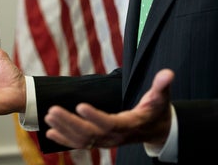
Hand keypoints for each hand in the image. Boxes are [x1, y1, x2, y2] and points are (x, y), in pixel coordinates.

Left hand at [44, 69, 174, 149]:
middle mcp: (115, 136)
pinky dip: (64, 139)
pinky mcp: (100, 141)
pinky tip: (50, 132)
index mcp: (129, 125)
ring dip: (64, 129)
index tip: (80, 106)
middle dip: (70, 123)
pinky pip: (80, 144)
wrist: (156, 130)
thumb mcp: (161, 98)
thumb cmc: (157, 111)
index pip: (109, 123)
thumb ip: (162, 85)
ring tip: (49, 117)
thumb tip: (168, 73)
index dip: (95, 116)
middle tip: (53, 110)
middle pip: (90, 134)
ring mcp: (106, 141)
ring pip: (82, 140)